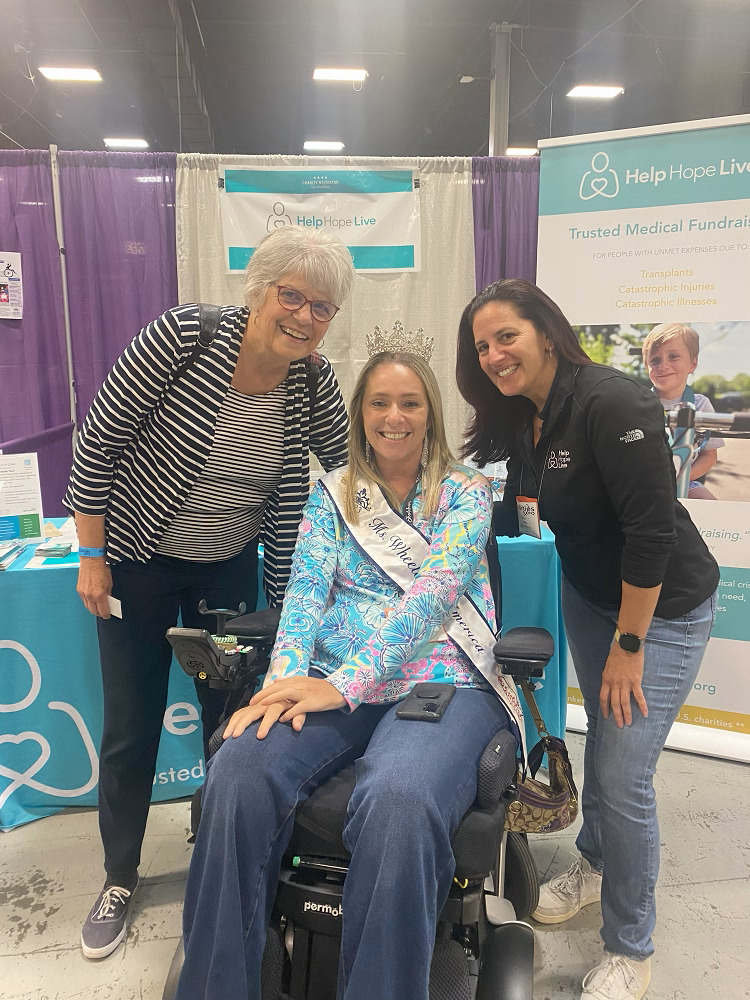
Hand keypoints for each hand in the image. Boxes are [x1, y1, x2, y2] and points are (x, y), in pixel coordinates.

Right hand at [76, 558, 112, 617]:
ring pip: (87, 606)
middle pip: (93, 611)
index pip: (102, 611)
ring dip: (93, 608)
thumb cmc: (102, 568)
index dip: (106, 615)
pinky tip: (92, 600)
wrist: (91, 559)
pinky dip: (88, 602)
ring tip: (98, 607)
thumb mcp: (110, 582)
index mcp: (99, 594)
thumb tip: (108, 600)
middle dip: (99, 613)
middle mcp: (90, 595)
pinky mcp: (79, 589)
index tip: (108, 615)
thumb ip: (108, 593)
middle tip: (103, 612)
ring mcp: (83, 593)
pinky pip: (83, 600)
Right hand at [223, 699, 294, 740]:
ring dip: (234, 724)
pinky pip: (239, 713)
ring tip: (227, 736)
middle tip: (236, 736)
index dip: (265, 724)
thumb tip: (297, 727)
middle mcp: (265, 703)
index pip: (271, 713)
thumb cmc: (295, 701)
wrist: (289, 690)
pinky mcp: (251, 707)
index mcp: (277, 702)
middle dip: (242, 724)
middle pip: (251, 713)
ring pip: (242, 713)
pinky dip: (233, 722)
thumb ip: (299, 717)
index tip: (260, 736)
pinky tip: (228, 732)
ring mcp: (256, 705)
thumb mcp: (301, 707)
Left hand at [224, 676, 346, 739]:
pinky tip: (282, 719)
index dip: (263, 692)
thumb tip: (275, 681)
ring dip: (273, 699)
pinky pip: (299, 707)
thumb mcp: (303, 683)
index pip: (275, 686)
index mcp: (295, 681)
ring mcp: (305, 693)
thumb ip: (289, 682)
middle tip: (252, 704)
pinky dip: (290, 713)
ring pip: (286, 694)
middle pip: (277, 688)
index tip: (252, 700)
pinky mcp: (312, 702)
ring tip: (261, 706)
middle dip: (263, 695)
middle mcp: (298, 685)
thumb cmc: (319, 689)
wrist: (337, 691)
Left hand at [599, 645, 647, 726]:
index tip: (606, 715)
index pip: (603, 697)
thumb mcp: (608, 666)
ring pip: (625, 703)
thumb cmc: (617, 652)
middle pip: (614, 703)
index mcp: (606, 679)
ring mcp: (625, 683)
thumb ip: (609, 677)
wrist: (627, 645)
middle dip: (617, 715)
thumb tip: (610, 685)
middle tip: (619, 725)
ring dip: (627, 714)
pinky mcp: (635, 681)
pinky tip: (644, 713)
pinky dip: (642, 706)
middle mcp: (614, 683)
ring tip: (628, 723)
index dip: (605, 708)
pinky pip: (639, 696)